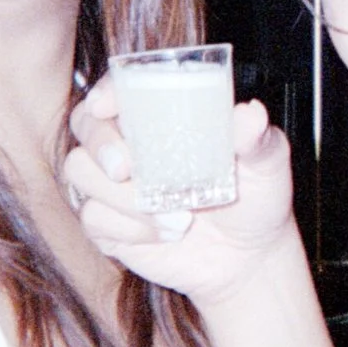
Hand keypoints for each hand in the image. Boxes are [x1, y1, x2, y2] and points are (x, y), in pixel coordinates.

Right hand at [64, 79, 301, 311]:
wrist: (248, 258)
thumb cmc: (256, 198)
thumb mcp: (267, 163)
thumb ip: (257, 139)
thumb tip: (251, 115)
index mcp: (164, 115)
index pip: (121, 89)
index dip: (105, 91)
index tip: (105, 104)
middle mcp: (132, 144)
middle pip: (85, 124)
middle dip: (99, 143)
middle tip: (126, 168)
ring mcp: (114, 184)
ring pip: (80, 171)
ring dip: (121, 195)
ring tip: (176, 215)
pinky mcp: (108, 224)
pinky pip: (93, 218)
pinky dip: (129, 228)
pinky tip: (166, 233)